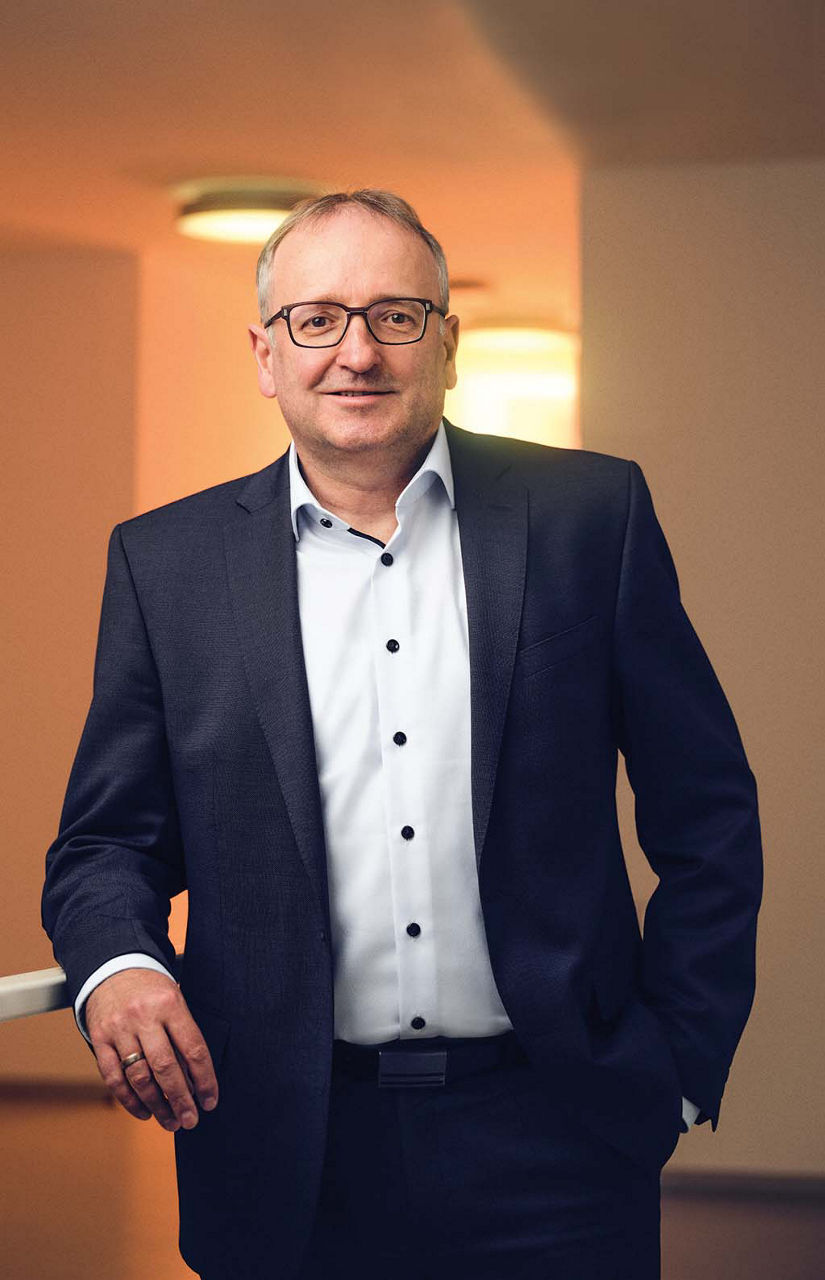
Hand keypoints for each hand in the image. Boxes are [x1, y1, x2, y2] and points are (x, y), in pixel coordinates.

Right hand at [85, 968, 218, 1131]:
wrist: (113, 968)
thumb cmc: (151, 989)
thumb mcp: (175, 1000)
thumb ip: (184, 1035)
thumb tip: (197, 1080)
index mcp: (170, 1004)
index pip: (192, 1048)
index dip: (204, 1080)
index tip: (210, 1101)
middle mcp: (144, 1016)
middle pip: (165, 1067)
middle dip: (180, 1099)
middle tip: (190, 1120)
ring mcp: (119, 1028)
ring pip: (139, 1077)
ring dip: (157, 1105)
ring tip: (170, 1121)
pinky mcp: (99, 1039)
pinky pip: (113, 1078)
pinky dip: (129, 1100)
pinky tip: (144, 1111)